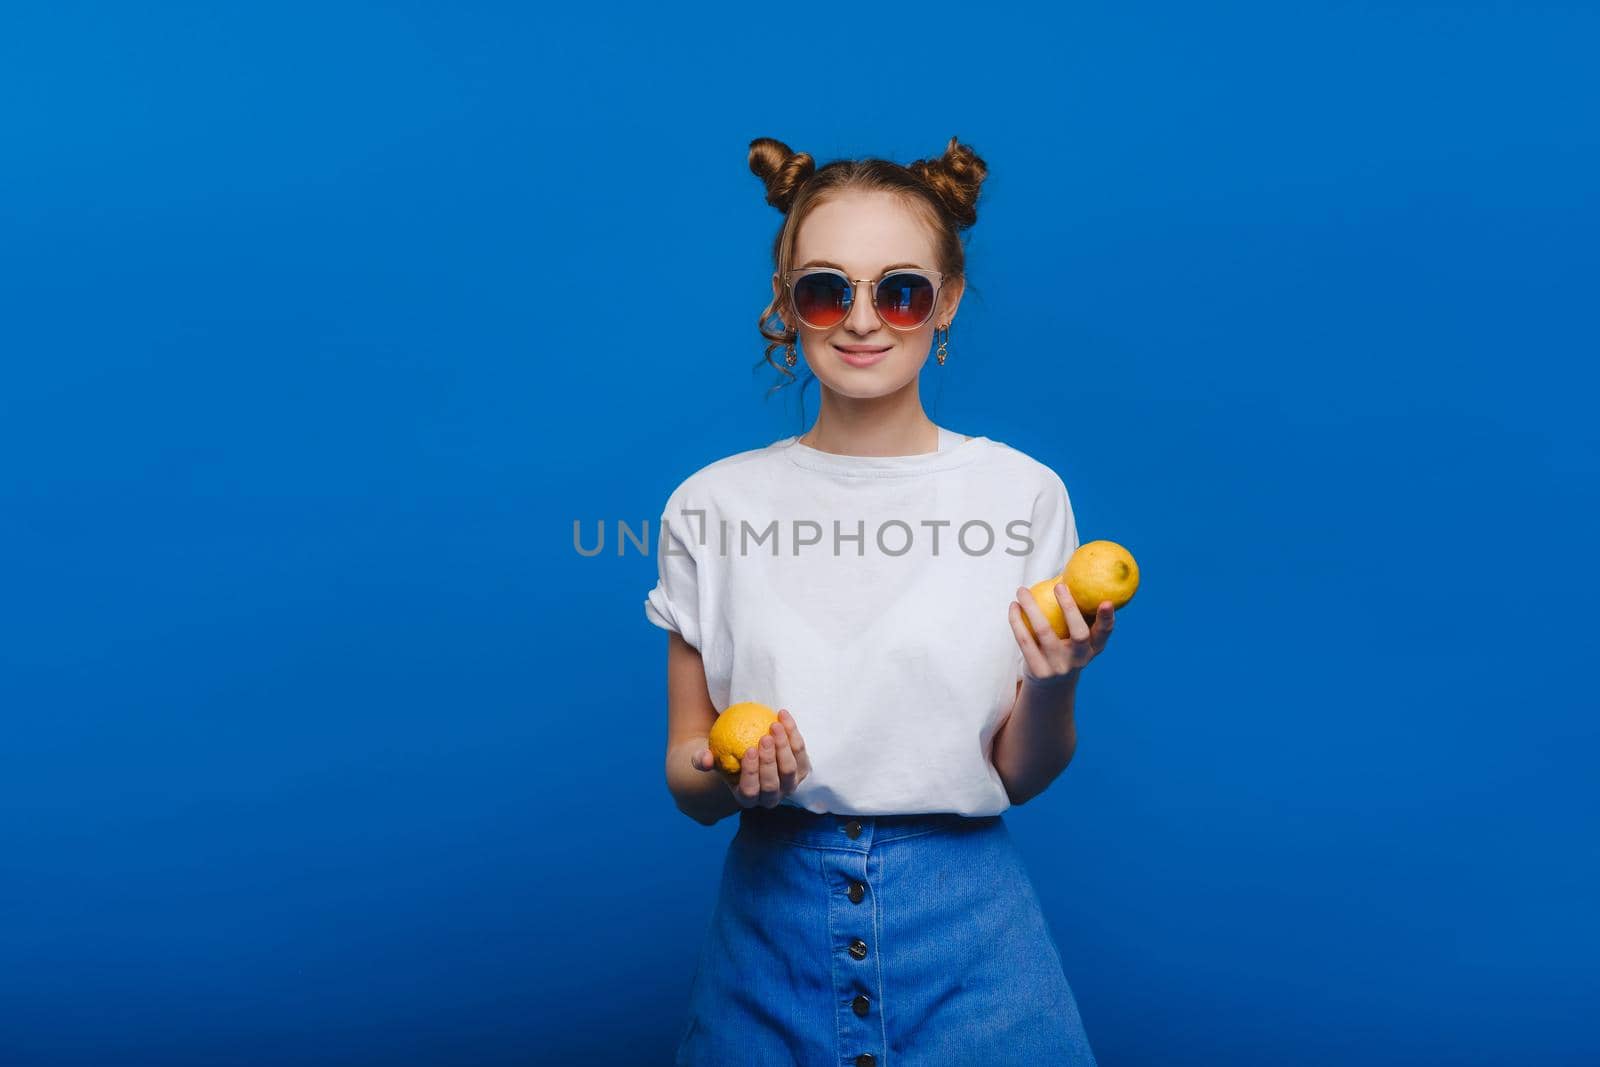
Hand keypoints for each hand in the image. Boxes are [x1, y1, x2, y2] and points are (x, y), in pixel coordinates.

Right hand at [690, 708, 811, 808]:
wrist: (746, 750)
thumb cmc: (723, 757)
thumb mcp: (708, 758)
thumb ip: (702, 759)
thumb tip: (705, 759)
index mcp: (748, 799)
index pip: (750, 791)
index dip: (752, 773)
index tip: (749, 749)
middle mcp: (771, 797)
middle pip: (773, 784)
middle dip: (770, 761)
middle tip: (764, 737)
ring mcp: (789, 785)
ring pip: (791, 770)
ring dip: (785, 747)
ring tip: (775, 725)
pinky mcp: (802, 770)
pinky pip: (800, 752)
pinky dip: (793, 733)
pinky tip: (782, 714)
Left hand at [1008, 583, 1114, 684]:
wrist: (1049, 684)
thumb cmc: (1065, 647)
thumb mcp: (1076, 637)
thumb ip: (1078, 612)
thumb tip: (1070, 573)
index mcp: (1094, 648)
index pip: (1104, 633)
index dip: (1107, 618)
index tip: (1106, 601)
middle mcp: (1080, 659)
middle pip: (1079, 633)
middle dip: (1070, 608)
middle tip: (1059, 585)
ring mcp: (1059, 667)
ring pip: (1045, 633)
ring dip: (1032, 607)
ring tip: (1022, 590)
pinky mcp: (1039, 671)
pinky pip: (1025, 641)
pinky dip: (1017, 621)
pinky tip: (1013, 606)